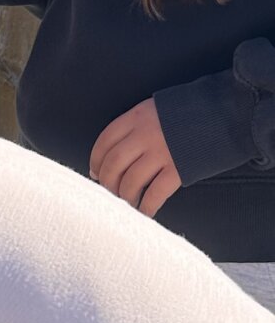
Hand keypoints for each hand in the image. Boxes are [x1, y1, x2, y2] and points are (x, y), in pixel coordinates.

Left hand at [90, 99, 181, 215]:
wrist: (228, 112)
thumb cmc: (192, 112)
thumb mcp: (158, 110)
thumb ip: (137, 126)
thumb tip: (114, 154)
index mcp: (137, 117)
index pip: (105, 142)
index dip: (96, 161)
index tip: (95, 174)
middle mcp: (145, 135)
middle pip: (113, 165)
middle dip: (107, 183)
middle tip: (109, 192)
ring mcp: (162, 153)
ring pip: (130, 182)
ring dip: (125, 197)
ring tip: (127, 204)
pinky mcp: (178, 169)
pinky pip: (154, 194)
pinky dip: (146, 207)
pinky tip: (145, 213)